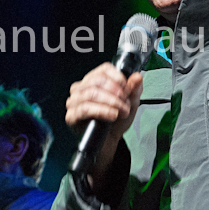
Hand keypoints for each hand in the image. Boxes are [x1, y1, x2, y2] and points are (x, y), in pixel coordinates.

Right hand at [66, 63, 142, 185]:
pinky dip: (102, 110)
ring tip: (122, 111)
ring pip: (91, 94)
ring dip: (111, 102)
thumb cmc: (116, 119)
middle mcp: (81, 88)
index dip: (118, 78)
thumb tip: (137, 77)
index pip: (104, 69)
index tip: (128, 88)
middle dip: (116, 92)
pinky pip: (85, 109)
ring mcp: (74, 101)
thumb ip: (133, 89)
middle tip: (126, 103)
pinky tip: (112, 115)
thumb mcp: (129, 103)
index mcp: (93, 80)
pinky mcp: (71, 116)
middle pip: (97, 81)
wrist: (110, 140)